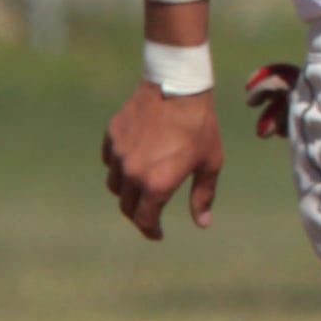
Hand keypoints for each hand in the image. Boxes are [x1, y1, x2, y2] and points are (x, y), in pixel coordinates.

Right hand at [102, 83, 224, 239]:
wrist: (178, 86)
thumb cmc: (200, 127)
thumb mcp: (210, 164)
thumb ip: (203, 196)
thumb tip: (203, 223)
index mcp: (157, 185)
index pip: (145, 219)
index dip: (151, 231)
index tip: (157, 234)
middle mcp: (133, 174)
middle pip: (127, 206)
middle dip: (139, 215)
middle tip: (150, 215)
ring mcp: (119, 155)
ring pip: (115, 185)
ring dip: (127, 192)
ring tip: (142, 188)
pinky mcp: (112, 137)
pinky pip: (110, 161)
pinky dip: (119, 168)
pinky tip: (133, 162)